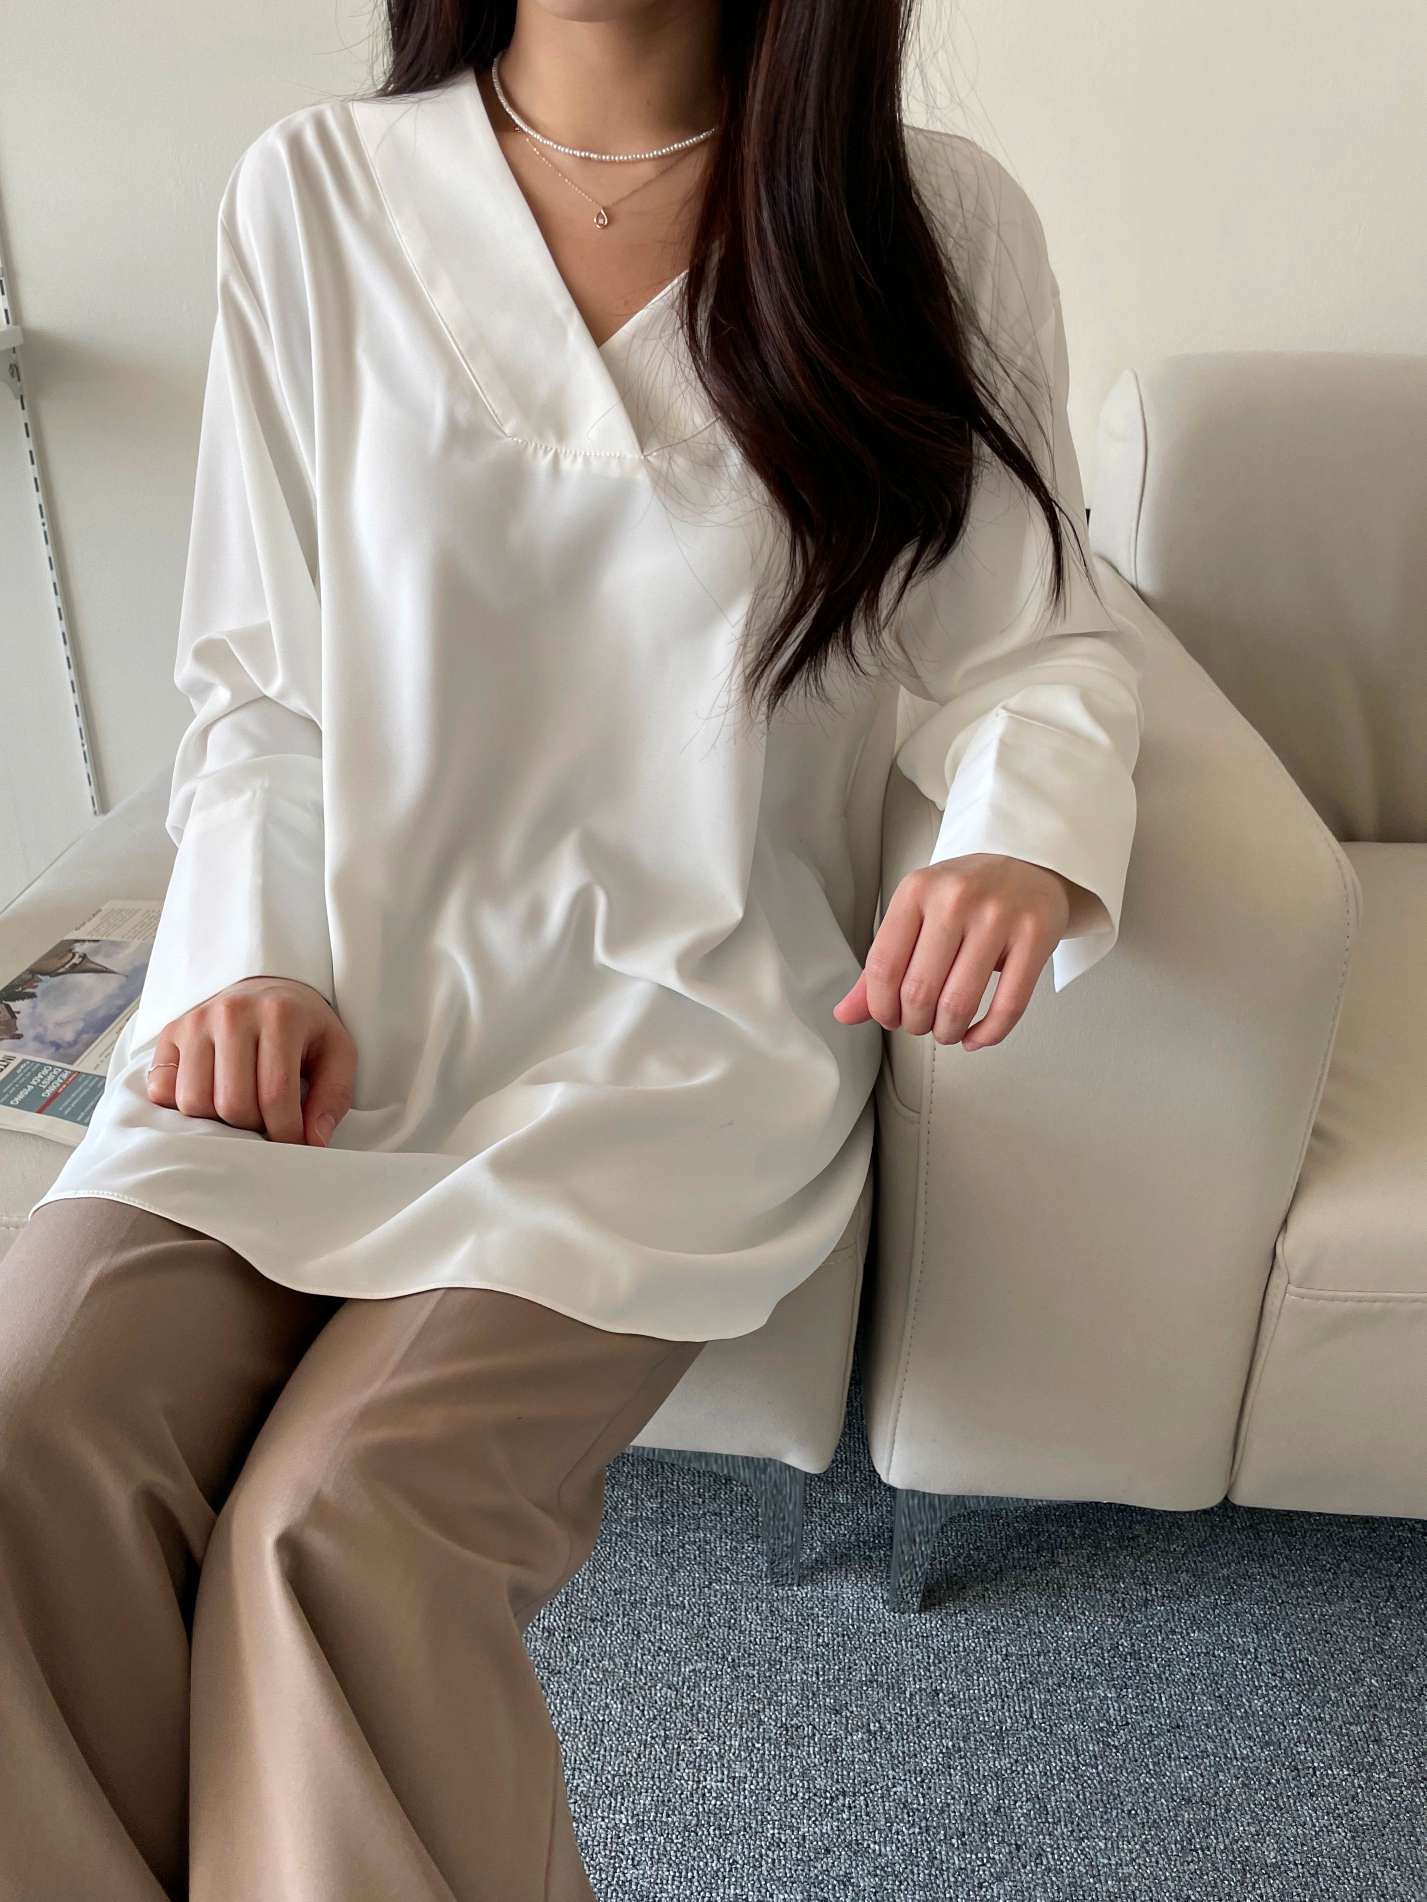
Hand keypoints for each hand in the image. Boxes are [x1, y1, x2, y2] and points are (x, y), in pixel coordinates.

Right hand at [144, 975, 355, 1144]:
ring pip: (194, 1102)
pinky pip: (162, 1089)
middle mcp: (232, 1013)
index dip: (286, 1132)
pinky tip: (211, 1095)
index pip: (275, 1094)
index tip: (294, 1143)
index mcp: (280, 1015)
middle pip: (232, 1104)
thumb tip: (315, 1142)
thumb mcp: (337, 1053)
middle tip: (267, 1121)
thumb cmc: (305, 1028)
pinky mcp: (171, 1032)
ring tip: (241, 1107)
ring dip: (218, 1120)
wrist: (269, 989)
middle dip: (253, 1127)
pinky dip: (182, 1106)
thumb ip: (333, 1096)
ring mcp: (196, 1021)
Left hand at [832, 854, 1076, 1050]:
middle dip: (914, 1022)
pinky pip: (1008, 1006)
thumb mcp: (918, 912)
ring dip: (947, 1031)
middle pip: (920, 990)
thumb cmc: (967, 893)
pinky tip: (976, 1037)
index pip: (883, 965)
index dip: (881, 1006)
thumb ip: (883, 963)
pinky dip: (987, 1034)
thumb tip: (845, 1014)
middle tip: (920, 1024)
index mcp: (917, 890)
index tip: (889, 1018)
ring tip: (946, 1030)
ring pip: (960, 1002)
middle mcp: (956, 899)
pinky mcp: (1035, 936)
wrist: (1030, 863)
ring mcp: (998, 917)